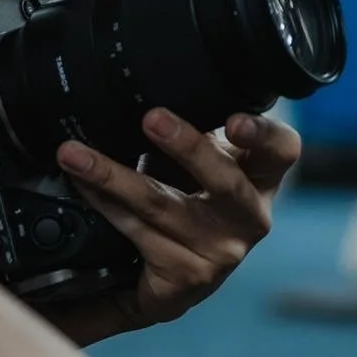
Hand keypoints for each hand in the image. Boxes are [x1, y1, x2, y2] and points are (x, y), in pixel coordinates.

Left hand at [54, 108, 300, 332]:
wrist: (180, 276)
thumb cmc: (194, 201)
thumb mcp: (206, 162)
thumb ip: (199, 127)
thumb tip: (152, 79)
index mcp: (261, 178)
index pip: (281, 150)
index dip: (264, 134)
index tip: (236, 120)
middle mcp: (249, 217)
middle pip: (225, 181)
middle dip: (188, 147)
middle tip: (152, 119)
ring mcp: (220, 252)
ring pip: (161, 206)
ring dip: (111, 175)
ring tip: (76, 154)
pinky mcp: (187, 277)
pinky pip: (136, 230)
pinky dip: (103, 202)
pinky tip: (81, 185)